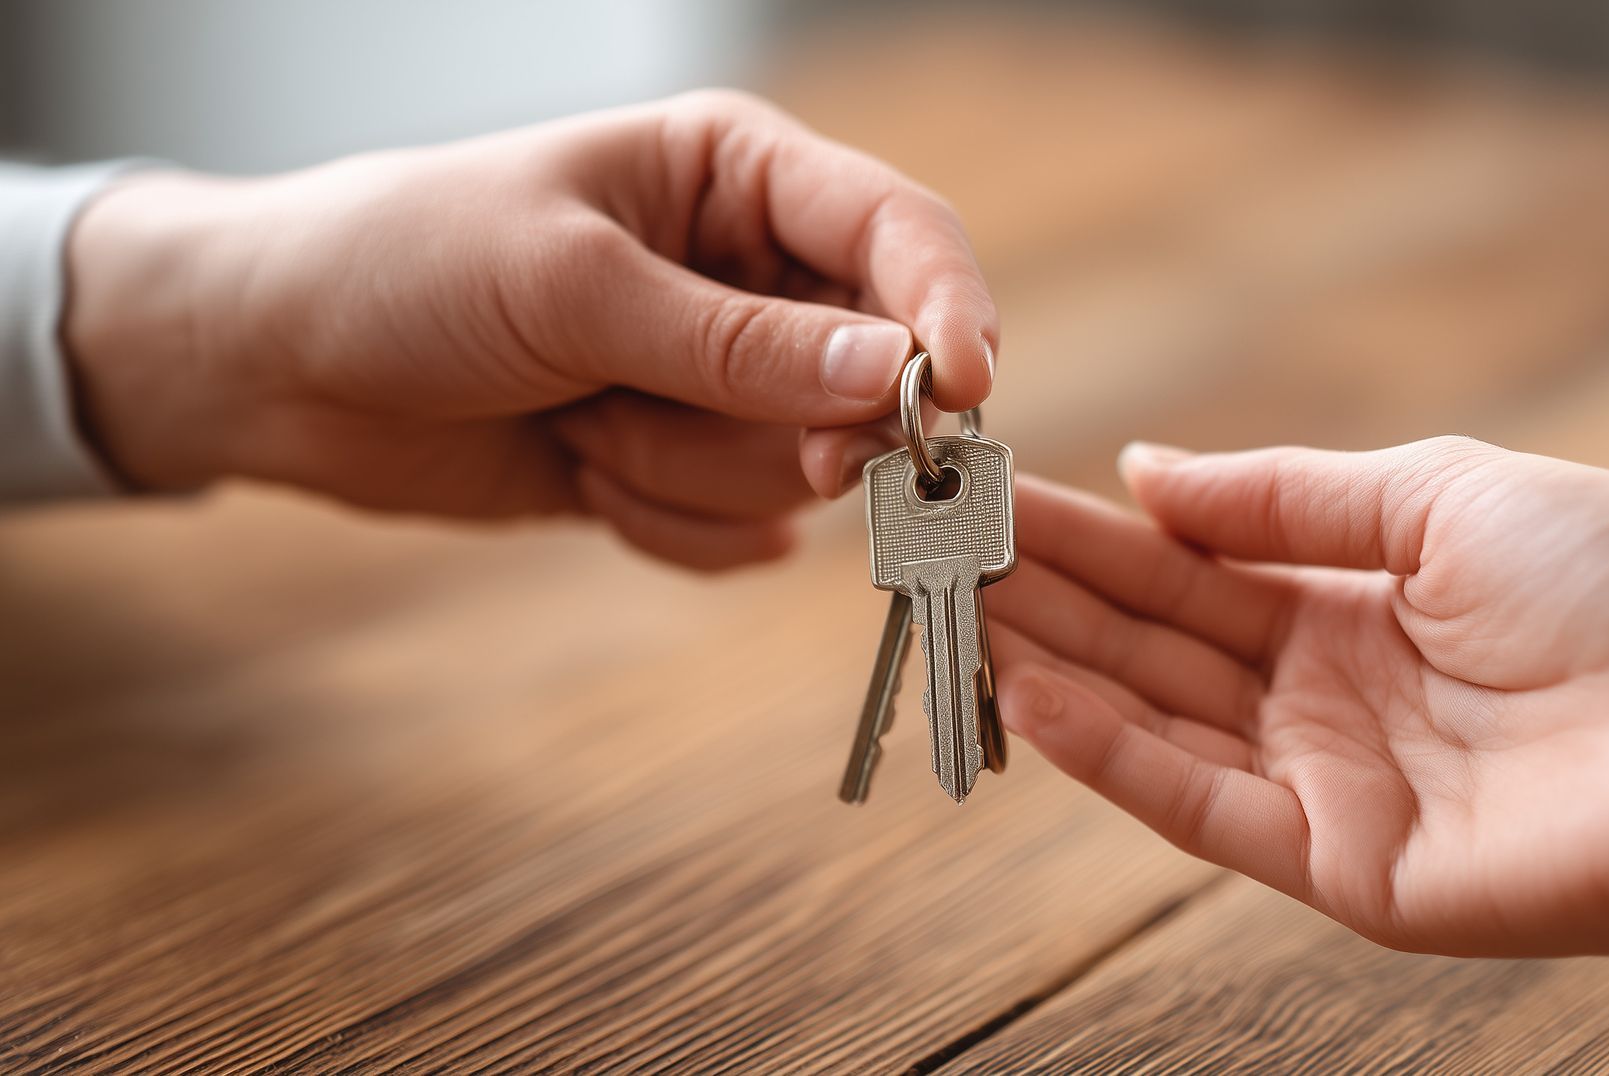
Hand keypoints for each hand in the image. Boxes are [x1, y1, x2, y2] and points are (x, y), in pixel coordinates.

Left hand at [62, 90, 995, 568]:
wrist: (277, 365)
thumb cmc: (404, 266)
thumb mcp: (570, 287)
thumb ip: (738, 344)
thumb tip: (898, 375)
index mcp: (737, 174)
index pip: (899, 232)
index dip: (949, 309)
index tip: (964, 394)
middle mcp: (750, 276)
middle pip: (868, 378)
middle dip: (771, 424)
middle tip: (659, 418)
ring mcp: (721, 379)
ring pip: (799, 469)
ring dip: (681, 470)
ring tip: (577, 423)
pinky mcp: (684, 464)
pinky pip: (741, 531)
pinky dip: (660, 522)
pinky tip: (578, 469)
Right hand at [991, 437, 1608, 957]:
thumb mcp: (1440, 495)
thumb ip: (1284, 496)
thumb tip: (1147, 472)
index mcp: (1351, 604)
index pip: (1187, 567)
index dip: (1092, 532)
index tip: (996, 497)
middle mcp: (1323, 697)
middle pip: (1155, 642)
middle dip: (1047, 596)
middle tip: (938, 552)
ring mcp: (1327, 785)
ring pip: (1158, 722)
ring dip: (1055, 666)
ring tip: (956, 613)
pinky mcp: (1339, 867)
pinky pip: (1202, 807)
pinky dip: (1113, 756)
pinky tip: (1034, 698)